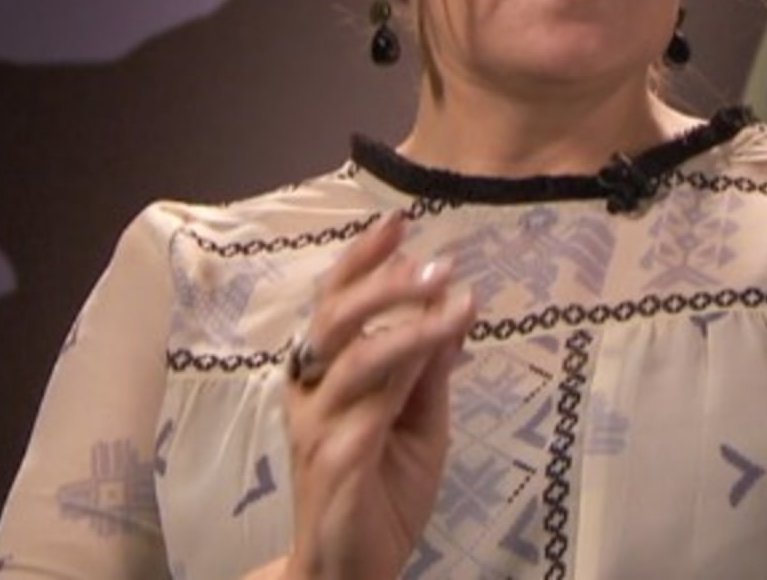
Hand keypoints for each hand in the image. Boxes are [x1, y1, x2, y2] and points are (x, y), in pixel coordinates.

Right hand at [282, 212, 476, 579]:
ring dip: (408, 324)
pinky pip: (367, 412)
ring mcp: (318, 429)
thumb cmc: (382, 488)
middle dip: (386, 284)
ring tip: (454, 302)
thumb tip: (456, 304)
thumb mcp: (421, 420)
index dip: (361, 261)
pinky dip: (407, 372)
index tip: (399, 221)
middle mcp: (311, 394)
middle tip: (437, 264)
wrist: (355, 568)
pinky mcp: (336, 465)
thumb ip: (430, 367)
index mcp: (322, 375)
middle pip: (334, 320)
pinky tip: (443, 351)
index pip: (333, 304)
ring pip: (355, 360)